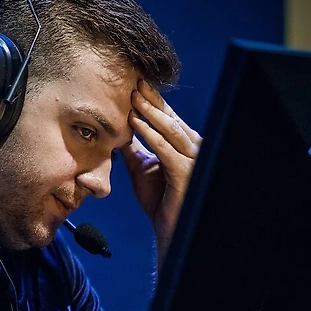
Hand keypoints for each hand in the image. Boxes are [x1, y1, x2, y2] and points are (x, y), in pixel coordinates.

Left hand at [121, 79, 201, 263]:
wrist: (168, 228)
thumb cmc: (160, 200)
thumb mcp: (142, 169)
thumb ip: (134, 149)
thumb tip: (119, 130)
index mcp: (182, 146)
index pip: (167, 118)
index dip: (152, 101)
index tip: (135, 83)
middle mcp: (191, 149)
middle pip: (171, 119)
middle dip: (153, 100)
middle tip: (135, 82)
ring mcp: (191, 160)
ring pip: (171, 130)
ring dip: (151, 113)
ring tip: (134, 98)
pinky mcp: (185, 173)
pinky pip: (167, 150)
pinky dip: (151, 135)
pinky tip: (137, 124)